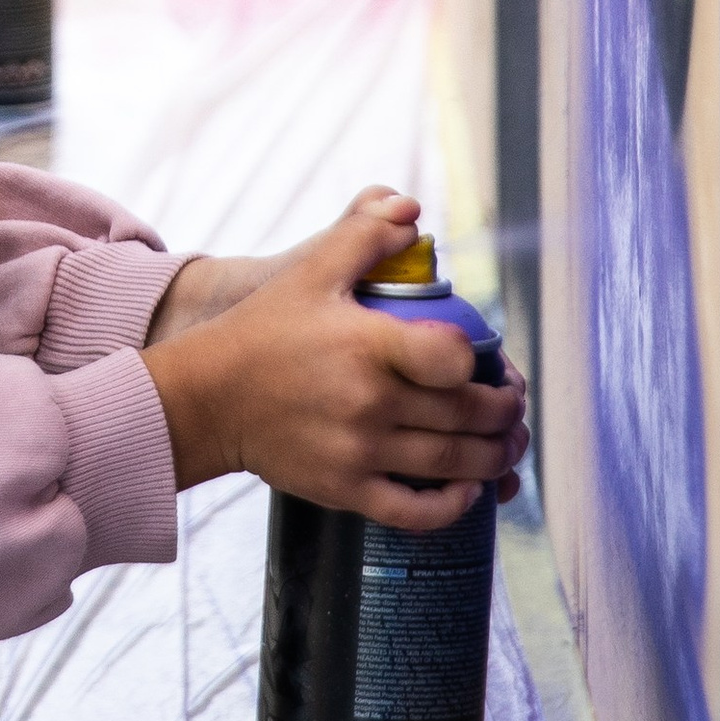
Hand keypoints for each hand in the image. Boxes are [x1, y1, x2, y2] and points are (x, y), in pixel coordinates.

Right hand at [139, 190, 529, 527]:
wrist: (206, 399)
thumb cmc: (261, 332)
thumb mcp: (310, 272)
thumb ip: (363, 234)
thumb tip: (410, 209)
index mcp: (369, 346)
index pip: (455, 359)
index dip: (480, 361)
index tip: (487, 361)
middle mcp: (371, 403)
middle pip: (467, 415)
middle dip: (505, 411)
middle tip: (513, 403)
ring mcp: (359, 452)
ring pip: (453, 463)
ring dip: (496, 456)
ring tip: (507, 444)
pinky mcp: (345, 490)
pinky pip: (415, 511)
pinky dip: (453, 505)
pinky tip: (468, 490)